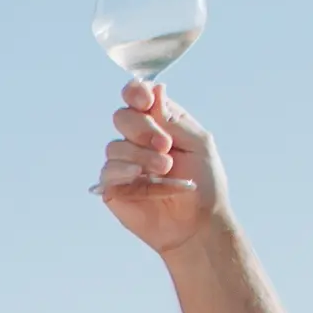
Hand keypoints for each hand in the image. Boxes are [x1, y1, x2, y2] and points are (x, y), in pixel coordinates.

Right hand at [99, 80, 231, 252]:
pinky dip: (125, 171)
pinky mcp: (113, 186)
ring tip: (165, 169)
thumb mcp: (199, 144)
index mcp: (159, 124)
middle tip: (165, 145)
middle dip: (142, 129)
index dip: (135, 93)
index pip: (136, 97)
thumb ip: (174, 118)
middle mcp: (138, 140)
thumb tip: (156, 88)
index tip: (145, 102)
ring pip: (115, 145)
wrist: (197, 224)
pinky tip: (141, 177)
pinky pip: (108, 170)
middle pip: (122, 117)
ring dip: (141, 155)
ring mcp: (124, 163)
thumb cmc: (204, 183)